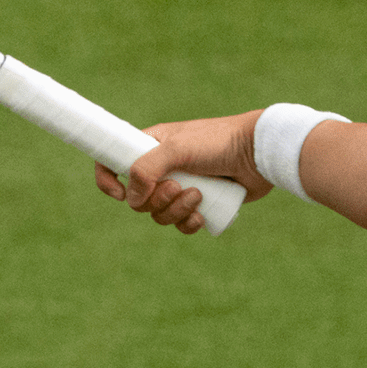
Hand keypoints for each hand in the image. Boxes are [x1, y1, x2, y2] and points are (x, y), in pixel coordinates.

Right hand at [95, 112, 273, 234]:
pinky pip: (181, 225)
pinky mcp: (200, 203)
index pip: (113, 161)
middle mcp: (164, 167)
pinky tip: (202, 215)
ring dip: (176, 211)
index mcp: (152, 146)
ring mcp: (182, 186)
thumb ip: (146, 169)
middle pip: (140, 199)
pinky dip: (188, 224)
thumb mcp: (177, 148)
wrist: (258, 154)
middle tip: (179, 187)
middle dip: (158, 200)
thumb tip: (131, 199)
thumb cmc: (218, 142)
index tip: (120, 194)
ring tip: (198, 196)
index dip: (108, 180)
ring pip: (160, 214)